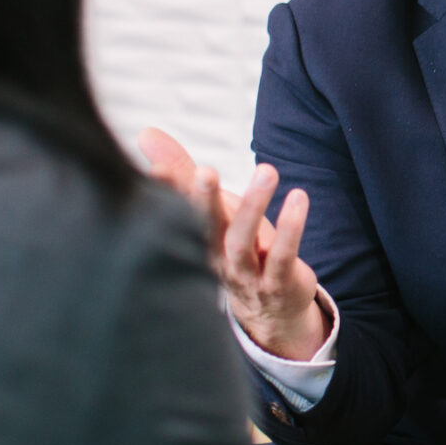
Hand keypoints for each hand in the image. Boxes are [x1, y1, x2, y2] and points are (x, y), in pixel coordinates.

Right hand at [138, 129, 328, 360]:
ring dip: (254, 206)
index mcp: (193, 237)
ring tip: (267, 171)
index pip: (175, 212)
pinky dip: (290, 228)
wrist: (269, 311)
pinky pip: (283, 255)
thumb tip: (146, 133)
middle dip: (203, 200)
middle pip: (205, 228)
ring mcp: (245, 273)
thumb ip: (181, 174)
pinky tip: (298, 198)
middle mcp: (214, 257)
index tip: (158, 169)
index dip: (167, 192)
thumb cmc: (234, 250)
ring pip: (242, 241)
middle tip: (206, 171)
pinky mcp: (278, 281)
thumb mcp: (209, 212)